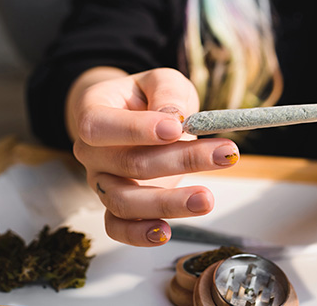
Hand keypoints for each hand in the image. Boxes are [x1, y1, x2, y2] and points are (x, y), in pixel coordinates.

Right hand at [68, 67, 239, 246]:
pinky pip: (117, 227)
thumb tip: (174, 117)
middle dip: (181, 160)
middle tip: (226, 154)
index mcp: (92, 112)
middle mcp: (91, 151)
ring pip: (124, 201)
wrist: (135, 117)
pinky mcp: (116, 206)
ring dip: (168, 203)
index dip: (135, 129)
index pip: (99, 125)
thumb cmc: (148, 97)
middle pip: (128, 163)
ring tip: (207, 199)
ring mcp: (101, 181)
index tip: (176, 128)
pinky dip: (138, 234)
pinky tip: (166, 233)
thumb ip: (167, 93)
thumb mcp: (161, 81)